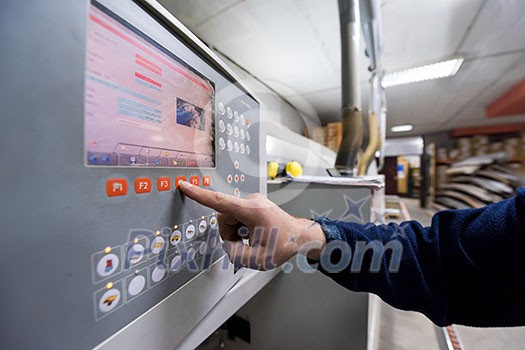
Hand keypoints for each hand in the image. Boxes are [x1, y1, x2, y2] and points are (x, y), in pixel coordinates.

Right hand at [179, 182, 325, 269]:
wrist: (299, 236)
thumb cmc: (284, 244)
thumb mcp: (259, 260)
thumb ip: (235, 255)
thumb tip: (227, 245)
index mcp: (253, 211)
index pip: (220, 201)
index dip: (199, 195)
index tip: (185, 185)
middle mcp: (252, 201)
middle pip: (224, 217)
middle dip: (229, 234)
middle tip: (245, 244)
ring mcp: (253, 201)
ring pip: (229, 218)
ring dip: (235, 232)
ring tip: (252, 239)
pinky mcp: (253, 204)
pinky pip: (236, 217)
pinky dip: (241, 229)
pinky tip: (254, 234)